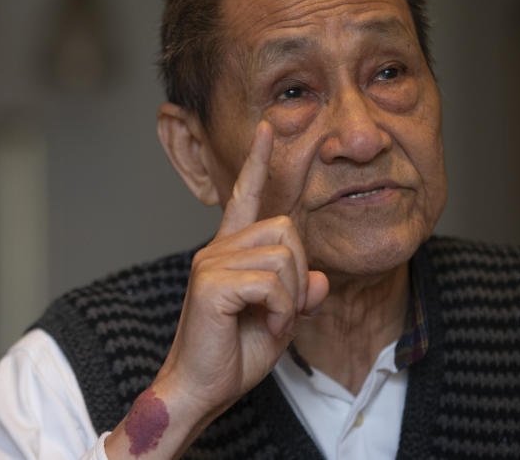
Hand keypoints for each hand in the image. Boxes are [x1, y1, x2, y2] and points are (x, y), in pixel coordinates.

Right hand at [105, 121, 327, 458]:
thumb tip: (319, 279)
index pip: (245, 195)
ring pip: (284, 258)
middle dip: (298, 273)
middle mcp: (217, 247)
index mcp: (230, 250)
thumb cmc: (232, 355)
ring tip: (268, 322)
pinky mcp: (212, 281)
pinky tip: (263, 325)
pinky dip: (281, 310)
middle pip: (287, 229)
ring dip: (289, 299)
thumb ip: (300, 295)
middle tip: (280, 311)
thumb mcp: (280, 320)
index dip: (258, 161)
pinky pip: (272, 282)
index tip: (266, 128)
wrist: (200, 390)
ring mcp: (211, 261)